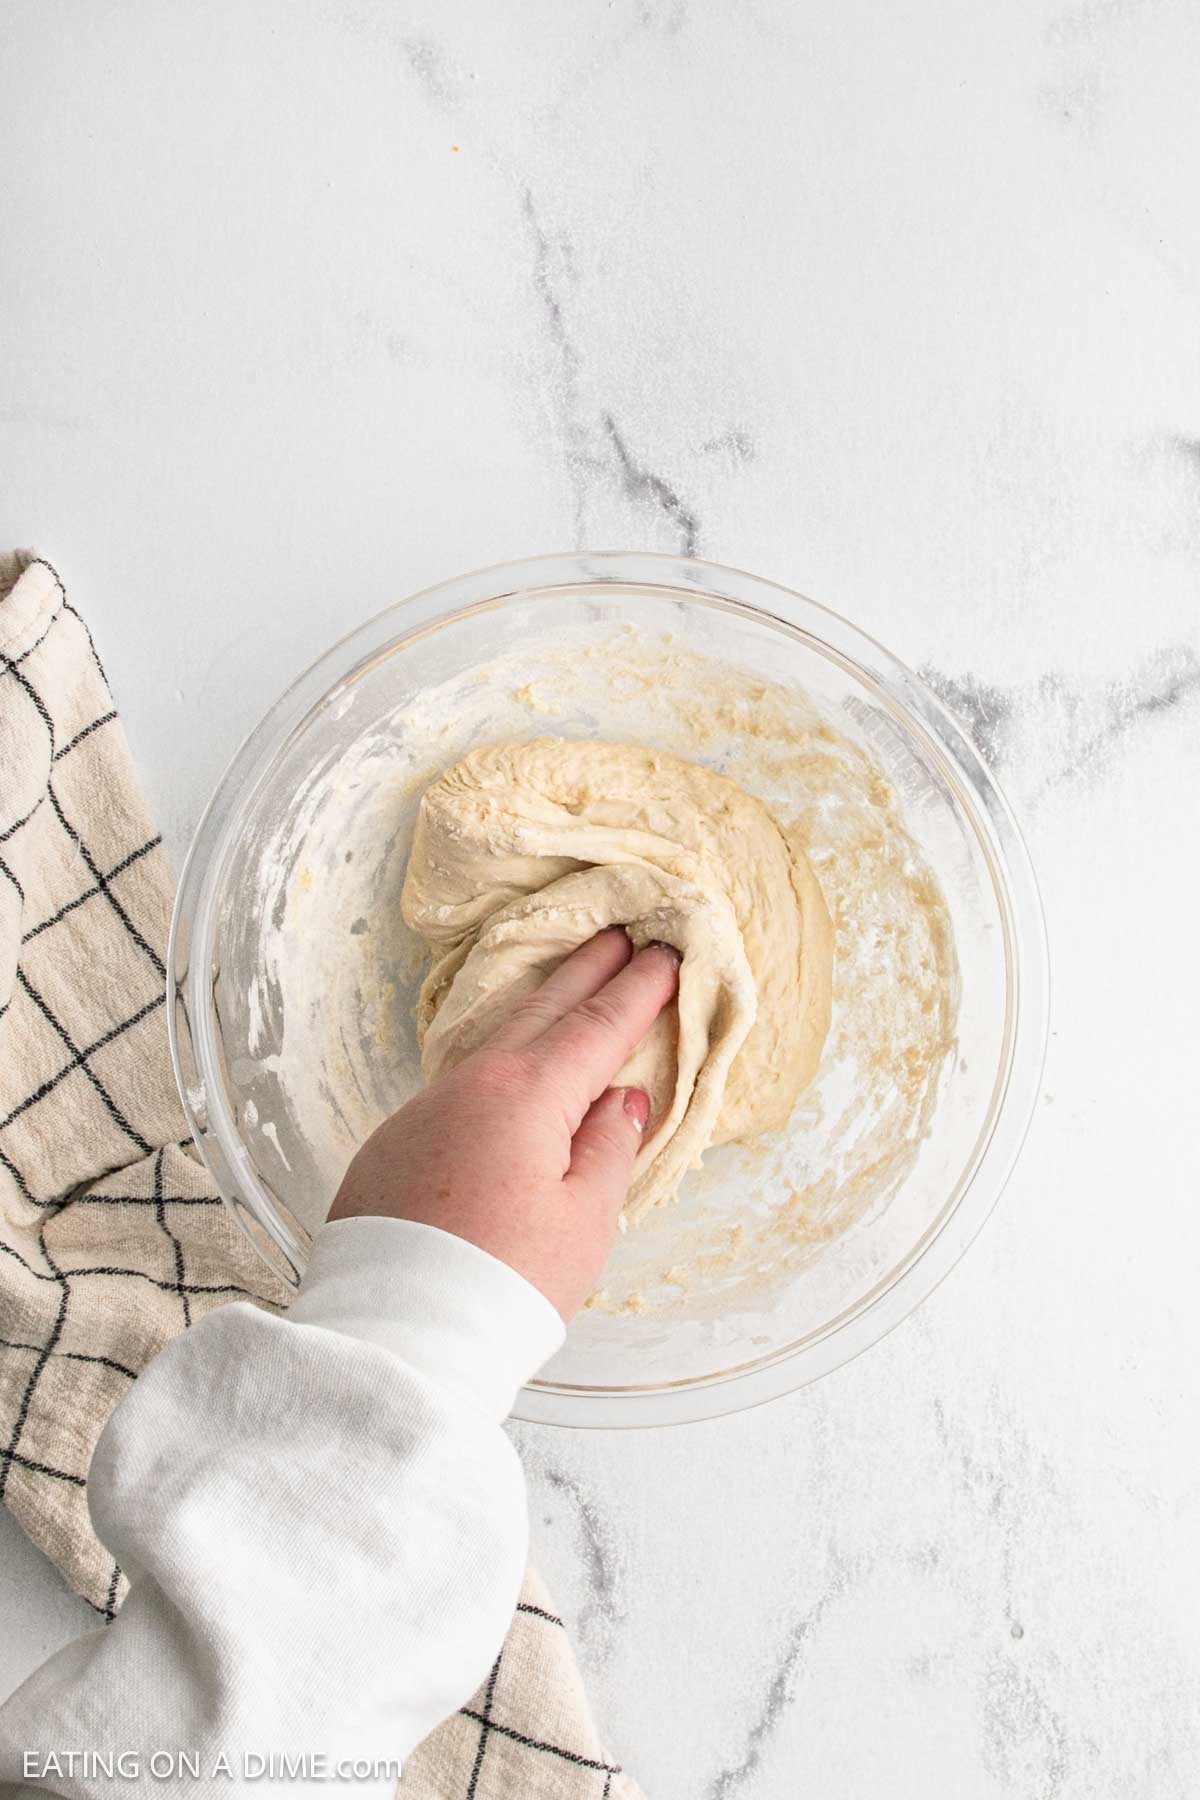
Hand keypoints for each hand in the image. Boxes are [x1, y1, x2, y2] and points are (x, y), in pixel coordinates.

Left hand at [329, 928, 680, 1319]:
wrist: (395, 1333)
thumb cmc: (505, 1282)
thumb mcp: (583, 1221)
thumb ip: (608, 1149)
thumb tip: (620, 1099)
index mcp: (526, 1095)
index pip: (596, 1028)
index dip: (637, 991)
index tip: (665, 953)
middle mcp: (470, 1086)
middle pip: (541, 1013)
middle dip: (585, 971)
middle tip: (619, 932)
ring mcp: (424, 1112)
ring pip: (495, 1045)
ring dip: (539, 1010)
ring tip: (569, 984)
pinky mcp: (394, 1145)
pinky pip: (462, 1085)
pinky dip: (499, 1063)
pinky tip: (511, 1069)